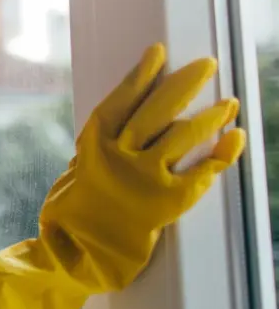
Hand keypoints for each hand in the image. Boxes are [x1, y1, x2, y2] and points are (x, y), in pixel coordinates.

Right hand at [0, 43, 245, 308]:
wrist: (78, 256)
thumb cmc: (73, 215)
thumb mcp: (76, 172)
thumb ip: (100, 148)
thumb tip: (124, 121)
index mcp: (93, 147)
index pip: (122, 100)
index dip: (140, 74)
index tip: (158, 51)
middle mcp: (119, 158)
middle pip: (158, 110)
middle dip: (185, 83)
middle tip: (207, 64)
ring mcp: (145, 179)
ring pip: (185, 136)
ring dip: (211, 116)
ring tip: (229, 101)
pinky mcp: (168, 203)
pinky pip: (203, 172)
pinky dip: (223, 154)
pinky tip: (236, 138)